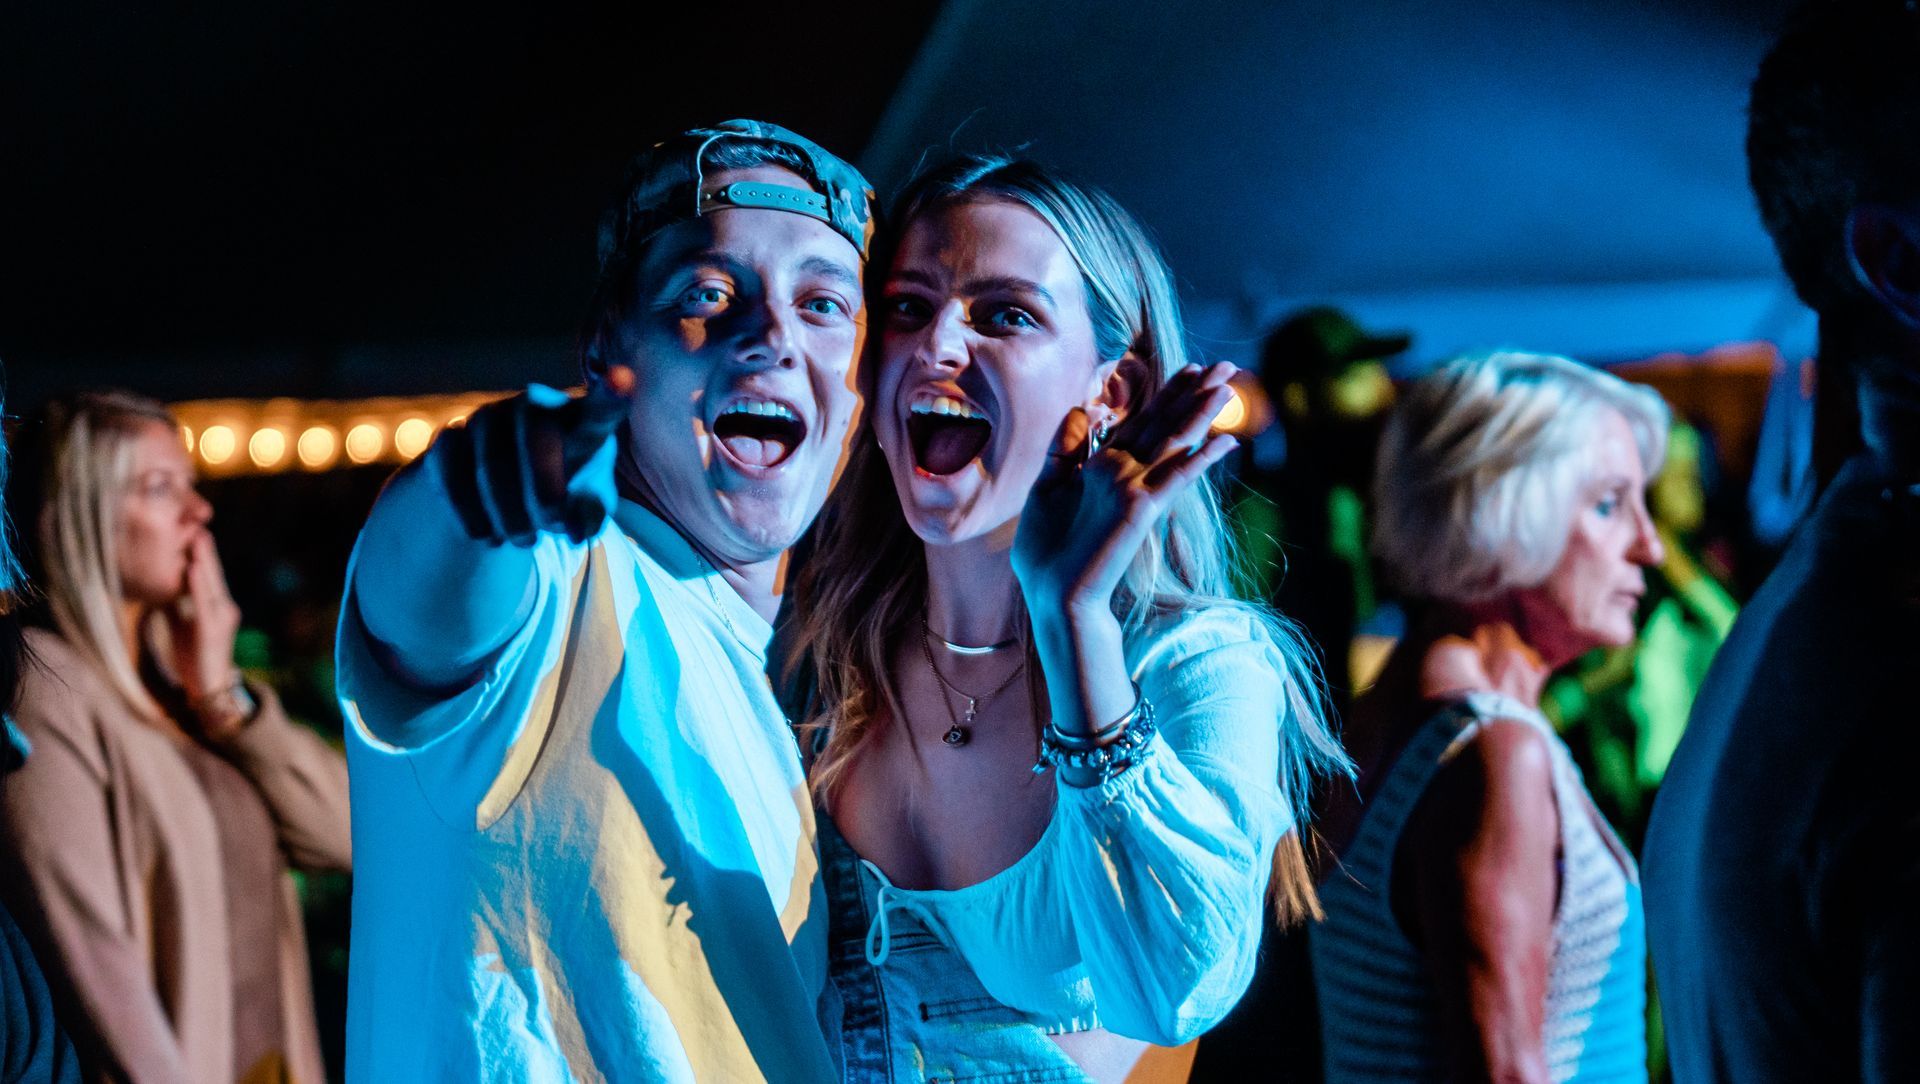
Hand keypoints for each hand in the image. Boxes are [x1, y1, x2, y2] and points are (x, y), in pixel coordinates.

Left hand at [167, 531, 242, 706]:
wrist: (207, 687)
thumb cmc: (192, 654)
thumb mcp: (181, 622)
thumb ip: (174, 601)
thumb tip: (158, 580)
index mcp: (216, 605)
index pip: (209, 573)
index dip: (201, 552)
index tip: (190, 528)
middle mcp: (224, 607)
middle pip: (213, 573)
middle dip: (204, 549)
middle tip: (195, 523)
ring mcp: (221, 618)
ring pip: (212, 583)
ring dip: (205, 559)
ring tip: (196, 537)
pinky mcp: (213, 630)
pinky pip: (205, 603)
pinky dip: (199, 584)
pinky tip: (193, 568)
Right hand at [437, 365, 633, 544]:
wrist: (499, 502)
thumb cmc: (560, 498)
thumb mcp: (585, 512)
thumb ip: (590, 518)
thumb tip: (577, 531)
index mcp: (578, 422)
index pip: (597, 408)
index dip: (609, 396)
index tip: (624, 380)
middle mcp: (531, 407)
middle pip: (538, 437)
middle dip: (545, 492)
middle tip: (553, 528)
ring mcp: (487, 418)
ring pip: (491, 466)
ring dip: (510, 515)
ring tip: (525, 541)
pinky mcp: (448, 439)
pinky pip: (453, 478)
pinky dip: (472, 516)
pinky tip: (488, 537)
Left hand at [1012, 362, 1238, 615]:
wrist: (1053, 594)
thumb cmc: (1048, 551)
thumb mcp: (1047, 488)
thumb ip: (1065, 450)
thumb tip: (1082, 410)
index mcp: (1103, 467)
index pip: (1141, 421)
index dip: (1166, 393)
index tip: (1188, 369)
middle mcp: (1125, 473)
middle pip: (1164, 424)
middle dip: (1193, 394)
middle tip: (1224, 366)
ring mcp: (1135, 490)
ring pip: (1174, 442)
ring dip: (1201, 414)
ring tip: (1228, 387)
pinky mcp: (1140, 509)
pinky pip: (1175, 478)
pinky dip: (1198, 459)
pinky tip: (1223, 442)